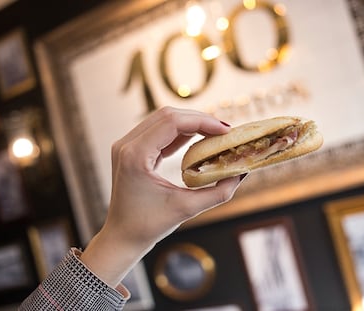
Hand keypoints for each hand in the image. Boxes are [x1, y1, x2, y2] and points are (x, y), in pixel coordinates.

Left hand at [80, 107, 246, 286]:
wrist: (122, 236)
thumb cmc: (149, 226)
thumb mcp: (187, 208)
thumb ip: (218, 192)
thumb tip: (241, 174)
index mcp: (135, 155)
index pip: (172, 122)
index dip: (202, 121)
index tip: (225, 131)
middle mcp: (126, 145)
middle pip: (167, 115)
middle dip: (199, 120)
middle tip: (224, 132)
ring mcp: (126, 145)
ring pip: (163, 120)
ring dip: (190, 124)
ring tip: (215, 134)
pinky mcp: (131, 150)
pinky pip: (158, 132)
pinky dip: (180, 133)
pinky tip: (199, 139)